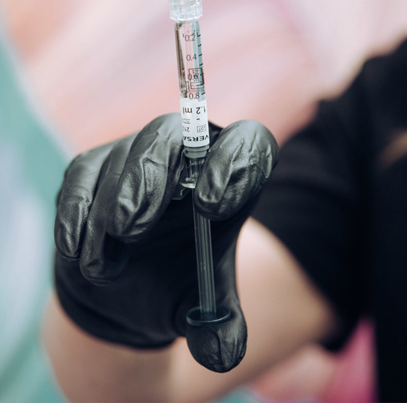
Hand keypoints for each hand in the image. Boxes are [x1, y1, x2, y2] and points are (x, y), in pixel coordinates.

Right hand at [54, 113, 277, 371]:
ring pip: (126, 155)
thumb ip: (219, 327)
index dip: (234, 164)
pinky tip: (77, 250)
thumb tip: (220, 353)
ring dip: (111, 206)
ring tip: (104, 263)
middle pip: (176, 135)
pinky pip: (83, 174)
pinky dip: (77, 212)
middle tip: (131, 227)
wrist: (130, 288)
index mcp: (228, 178)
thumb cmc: (176, 286)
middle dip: (151, 176)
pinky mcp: (95, 167)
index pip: (247, 144)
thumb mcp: (204, 307)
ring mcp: (137, 155)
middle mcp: (185, 156)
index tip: (211, 208)